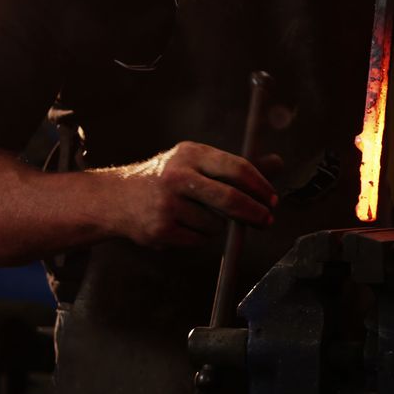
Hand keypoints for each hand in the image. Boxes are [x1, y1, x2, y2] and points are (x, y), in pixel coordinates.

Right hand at [101, 142, 278, 248]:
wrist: (115, 199)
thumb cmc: (167, 179)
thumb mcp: (197, 162)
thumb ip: (236, 166)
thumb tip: (278, 163)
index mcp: (191, 154)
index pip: (237, 168)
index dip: (261, 186)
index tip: (273, 199)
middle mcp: (178, 176)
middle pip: (231, 199)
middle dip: (254, 213)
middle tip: (267, 220)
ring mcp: (167, 203)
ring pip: (216, 224)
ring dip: (218, 226)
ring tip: (199, 216)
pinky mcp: (160, 229)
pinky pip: (198, 240)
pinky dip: (199, 237)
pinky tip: (182, 226)